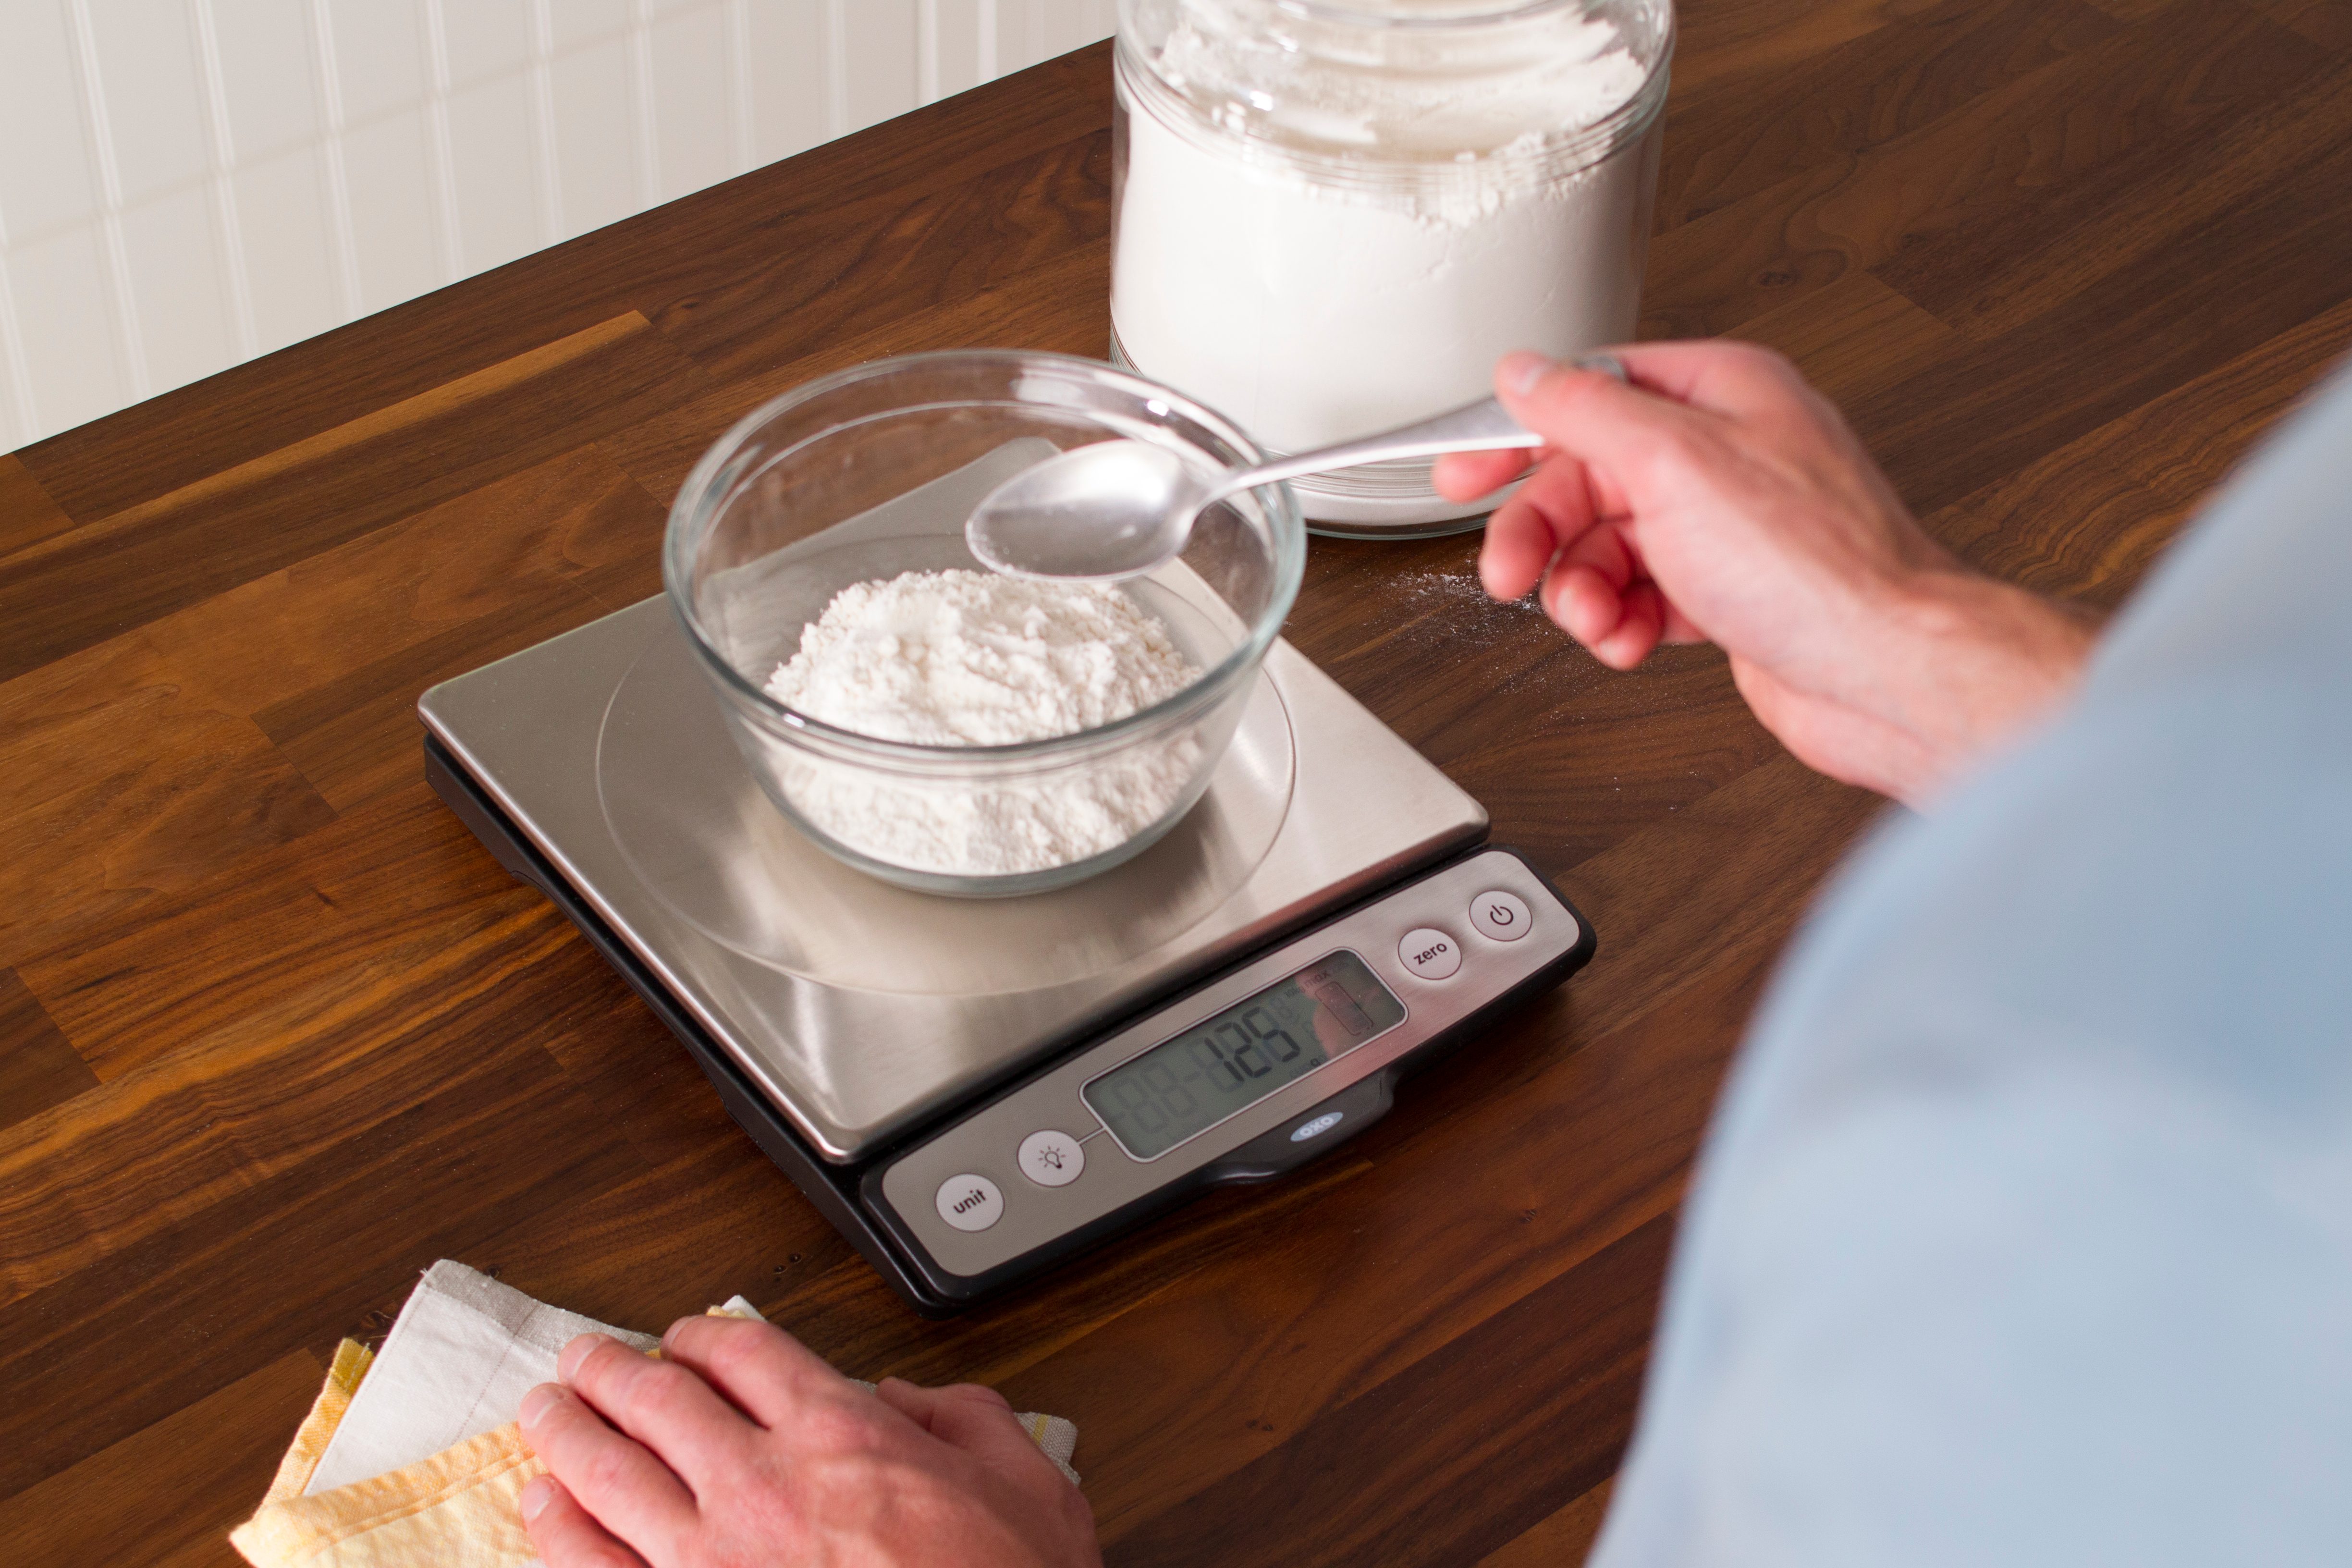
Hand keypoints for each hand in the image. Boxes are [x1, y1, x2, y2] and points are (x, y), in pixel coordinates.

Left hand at [517, 1320, 1100, 1567]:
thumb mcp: (1026, 1482)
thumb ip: (965, 1418)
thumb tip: (910, 1400)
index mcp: (842, 1435)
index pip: (745, 1353)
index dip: (703, 1335)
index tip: (683, 1339)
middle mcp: (764, 1484)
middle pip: (658, 1399)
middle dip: (611, 1370)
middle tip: (583, 1359)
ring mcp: (710, 1559)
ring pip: (608, 1474)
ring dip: (566, 1434)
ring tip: (543, 1414)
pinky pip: (595, 1567)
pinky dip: (558, 1532)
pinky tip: (540, 1511)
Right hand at [1433, 344, 2099, 804]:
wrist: (1887, 673)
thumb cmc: (1817, 569)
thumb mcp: (1674, 462)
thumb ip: (1587, 409)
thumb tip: (1526, 371)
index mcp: (1721, 393)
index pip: (1590, 392)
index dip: (1518, 434)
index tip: (1465, 470)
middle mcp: (1726, 453)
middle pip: (1587, 477)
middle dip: (1544, 532)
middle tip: (1510, 571)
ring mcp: (1726, 527)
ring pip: (1606, 545)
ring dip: (1582, 589)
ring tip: (1595, 618)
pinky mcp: (1726, 593)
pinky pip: (1639, 596)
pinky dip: (1621, 622)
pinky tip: (1631, 639)